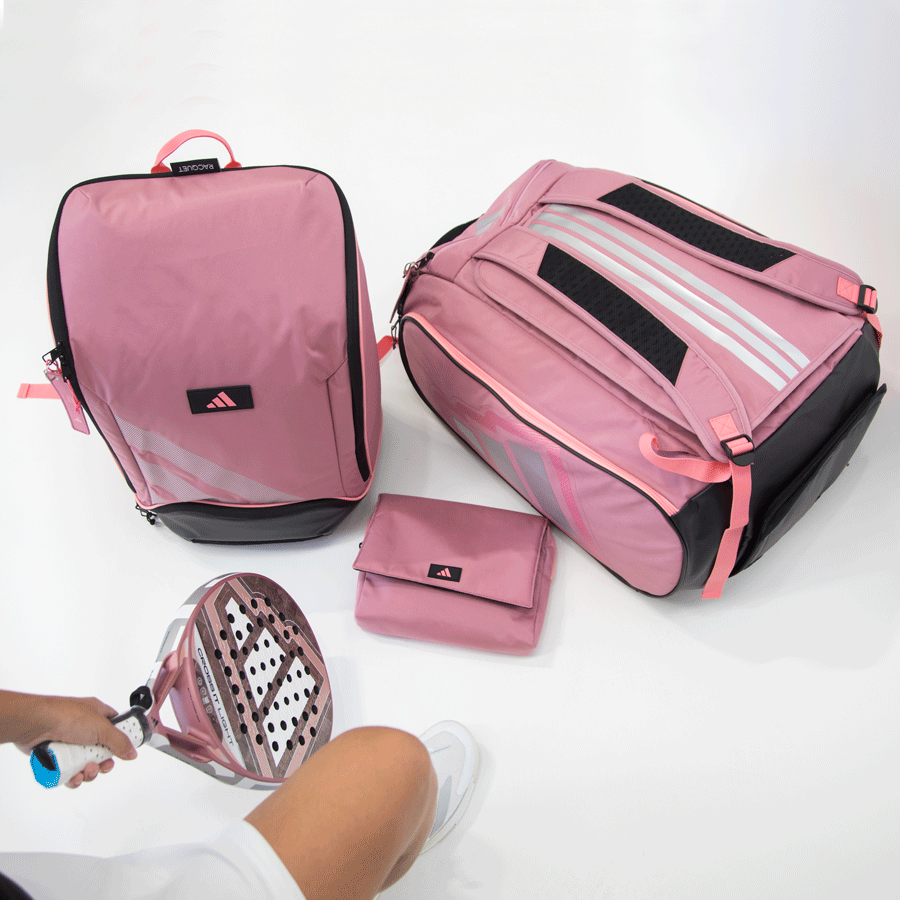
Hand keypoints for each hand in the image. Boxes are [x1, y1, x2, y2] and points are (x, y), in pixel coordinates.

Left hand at [0, 691, 136, 787]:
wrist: (33, 724)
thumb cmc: (65, 715)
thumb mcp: (101, 727)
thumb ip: (120, 741)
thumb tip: (132, 752)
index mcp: (97, 715)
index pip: (116, 728)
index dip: (121, 741)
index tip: (123, 753)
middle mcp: (84, 728)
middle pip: (101, 752)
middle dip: (102, 764)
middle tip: (100, 766)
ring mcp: (70, 743)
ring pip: (85, 765)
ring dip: (87, 772)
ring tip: (83, 771)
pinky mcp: (56, 756)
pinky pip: (69, 772)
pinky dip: (72, 778)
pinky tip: (72, 777)